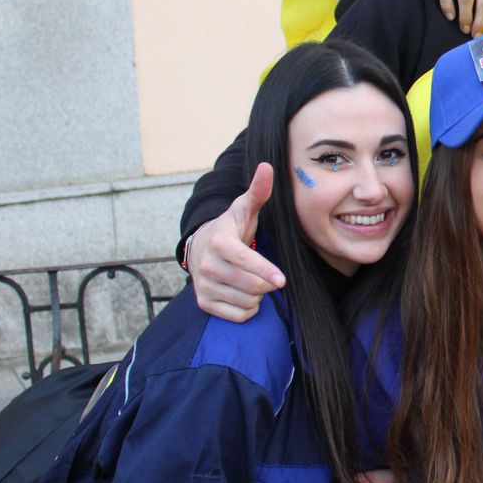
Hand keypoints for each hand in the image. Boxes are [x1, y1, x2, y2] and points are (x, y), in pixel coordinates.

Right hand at [187, 164, 285, 321]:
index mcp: (219, 242)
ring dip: (258, 295)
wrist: (201, 248)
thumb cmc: (231, 229)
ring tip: (251, 279)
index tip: (281, 280)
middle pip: (251, 285)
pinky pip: (238, 315)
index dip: (264, 270)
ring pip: (247, 301)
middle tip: (267, 274)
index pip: (243, 260)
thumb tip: (267, 166)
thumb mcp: (244, 209)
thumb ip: (258, 191)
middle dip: (266, 282)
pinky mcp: (204, 303)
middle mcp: (207, 265)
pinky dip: (248, 308)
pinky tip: (243, 293)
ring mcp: (203, 285)